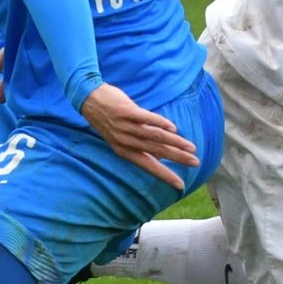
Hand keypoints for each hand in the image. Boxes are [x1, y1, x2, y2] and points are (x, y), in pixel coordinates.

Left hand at [80, 83, 198, 190]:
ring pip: (155, 137)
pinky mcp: (127, 111)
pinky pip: (147, 118)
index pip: (148, 166)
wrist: (88, 98)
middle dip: (177, 158)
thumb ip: (138, 146)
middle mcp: (126, 141)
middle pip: (157, 152)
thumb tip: (159, 156)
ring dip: (174, 142)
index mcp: (124, 150)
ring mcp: (126, 126)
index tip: (180, 185)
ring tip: (190, 147)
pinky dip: (160, 123)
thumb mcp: (119, 137)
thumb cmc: (106, 118)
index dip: (164, 175)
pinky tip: (173, 129)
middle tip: (194, 163)